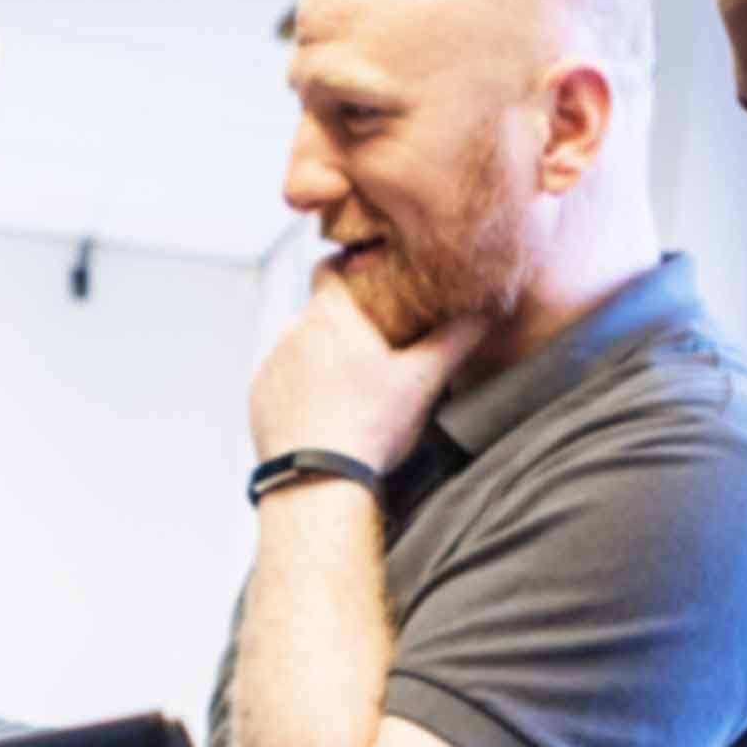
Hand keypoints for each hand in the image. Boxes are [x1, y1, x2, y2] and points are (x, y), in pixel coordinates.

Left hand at [249, 275, 487, 474]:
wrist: (318, 481)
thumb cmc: (372, 426)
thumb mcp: (423, 380)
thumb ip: (455, 338)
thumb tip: (487, 309)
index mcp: (331, 315)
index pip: (330, 266)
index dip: (349, 267)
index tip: (369, 277)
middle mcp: (292, 331)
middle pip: (319, 310)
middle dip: (344, 320)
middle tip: (375, 343)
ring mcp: (271, 365)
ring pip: (299, 346)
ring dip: (321, 356)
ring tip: (351, 385)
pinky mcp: (258, 398)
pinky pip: (282, 380)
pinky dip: (301, 388)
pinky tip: (326, 410)